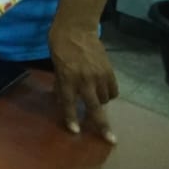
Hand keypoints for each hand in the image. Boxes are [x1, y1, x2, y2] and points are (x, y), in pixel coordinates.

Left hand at [49, 23, 118, 142]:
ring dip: (100, 104)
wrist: (76, 28)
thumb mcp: (55, 66)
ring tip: (93, 99)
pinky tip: (103, 92)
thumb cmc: (60, 46)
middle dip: (102, 126)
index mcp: (67, 78)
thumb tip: (63, 101)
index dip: (71, 118)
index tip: (75, 131)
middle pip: (95, 108)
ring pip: (104, 100)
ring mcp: (99, 75)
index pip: (69, 103)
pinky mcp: (109, 71)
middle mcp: (84, 80)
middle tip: (110, 140)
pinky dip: (109, 94)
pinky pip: (113, 90)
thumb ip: (61, 84)